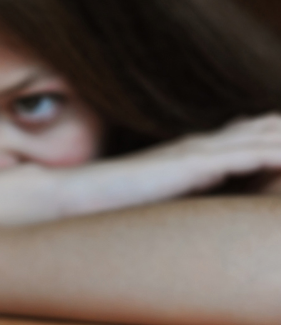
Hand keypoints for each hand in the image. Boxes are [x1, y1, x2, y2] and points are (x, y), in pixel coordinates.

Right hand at [56, 113, 280, 215]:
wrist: (73, 197)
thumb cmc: (106, 202)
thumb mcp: (151, 196)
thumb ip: (176, 191)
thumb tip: (190, 199)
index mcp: (188, 155)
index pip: (240, 135)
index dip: (267, 132)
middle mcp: (195, 148)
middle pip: (256, 130)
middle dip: (280, 131)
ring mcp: (192, 154)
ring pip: (257, 139)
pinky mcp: (188, 166)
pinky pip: (243, 156)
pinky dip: (270, 154)